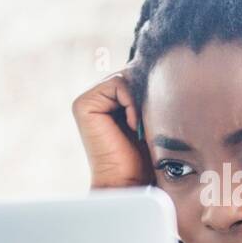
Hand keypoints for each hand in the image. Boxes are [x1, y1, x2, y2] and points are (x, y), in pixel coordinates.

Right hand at [71, 65, 153, 188]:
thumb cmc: (147, 155)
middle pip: (133, 72)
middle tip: (150, 123)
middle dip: (149, 93)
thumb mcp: (154, 116)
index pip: (138, 74)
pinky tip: (133, 125)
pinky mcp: (83, 104)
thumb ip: (149, 90)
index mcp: (112, 99)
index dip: (154, 88)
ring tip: (141, 126)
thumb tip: (158, 61)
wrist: (130, 181)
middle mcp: (98, 96)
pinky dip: (132, 103)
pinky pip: (118, 83)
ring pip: (127, 76)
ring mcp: (88, 99)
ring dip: (142, 101)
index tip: (157, 116)